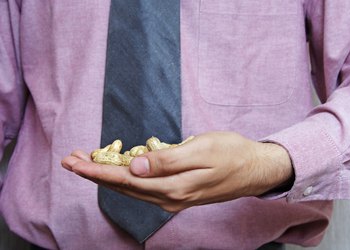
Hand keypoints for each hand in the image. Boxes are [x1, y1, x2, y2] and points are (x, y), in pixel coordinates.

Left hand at [61, 131, 292, 211]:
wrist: (255, 169)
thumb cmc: (232, 153)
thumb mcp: (202, 150)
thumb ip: (167, 160)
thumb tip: (135, 167)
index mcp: (173, 187)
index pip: (126, 180)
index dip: (97, 171)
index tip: (74, 162)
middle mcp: (169, 198)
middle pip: (124, 187)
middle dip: (95, 174)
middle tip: (71, 159)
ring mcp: (173, 198)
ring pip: (132, 188)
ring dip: (107, 176)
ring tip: (87, 163)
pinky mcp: (178, 193)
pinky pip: (144, 187)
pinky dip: (125, 178)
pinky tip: (119, 169)